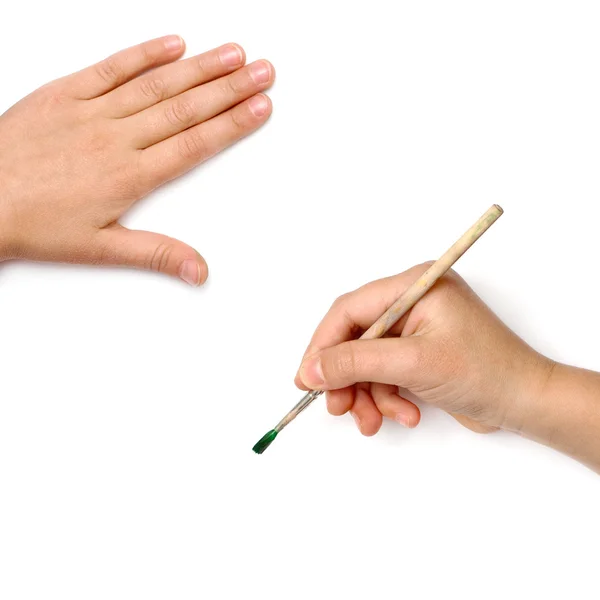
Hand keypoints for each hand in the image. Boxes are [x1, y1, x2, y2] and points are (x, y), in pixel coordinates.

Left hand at [0, 35, 273, 283]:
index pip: (194, 144)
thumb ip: (157, 254)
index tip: (261, 107)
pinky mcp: (64, 93)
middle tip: (264, 71)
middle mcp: (116, 138)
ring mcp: (91, 111)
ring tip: (233, 54)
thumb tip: (200, 270)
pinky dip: (144, 54)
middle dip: (230, 89)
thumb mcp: (101, 248)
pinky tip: (173, 44)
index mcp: (129, 176)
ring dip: (199, 68)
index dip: (232, 124)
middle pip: (185, 109)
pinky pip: (111, 67)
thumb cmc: (35, 225)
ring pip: (156, 85)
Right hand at [295, 263, 553, 436]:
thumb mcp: (413, 363)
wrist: (527, 404)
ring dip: (367, 394)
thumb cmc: (485, 372)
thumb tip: (311, 370)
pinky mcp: (418, 354)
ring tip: (375, 421)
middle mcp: (411, 302)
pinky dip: (387, 398)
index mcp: (413, 286)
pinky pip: (385, 374)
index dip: (323, 345)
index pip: (350, 310)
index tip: (307, 379)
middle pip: (355, 338)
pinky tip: (405, 414)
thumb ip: (356, 363)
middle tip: (339, 408)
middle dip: (348, 378)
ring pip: (367, 361)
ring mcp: (415, 329)